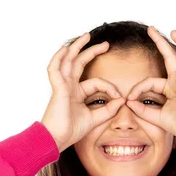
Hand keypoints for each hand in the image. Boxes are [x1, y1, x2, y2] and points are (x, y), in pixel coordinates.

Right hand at [41, 33, 125, 151]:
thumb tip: (122, 100)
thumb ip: (108, 110)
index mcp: (76, 93)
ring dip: (76, 47)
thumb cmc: (70, 131)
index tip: (120, 98)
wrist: (57, 139)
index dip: (110, 88)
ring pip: (68, 61)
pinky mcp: (57, 89)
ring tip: (86, 36)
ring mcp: (62, 86)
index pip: (96, 82)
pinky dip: (57, 58)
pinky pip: (54, 69)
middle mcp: (69, 86)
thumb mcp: (95, 119)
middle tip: (106, 44)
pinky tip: (64, 49)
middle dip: (92, 51)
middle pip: (79, 63)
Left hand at [126, 27, 175, 142]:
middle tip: (150, 29)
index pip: (150, 82)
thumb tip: (128, 102)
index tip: (128, 99)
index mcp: (171, 90)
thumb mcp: (156, 117)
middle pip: (169, 58)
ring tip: (170, 30)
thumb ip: (142, 110)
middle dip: (160, 43)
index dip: (137, 89)